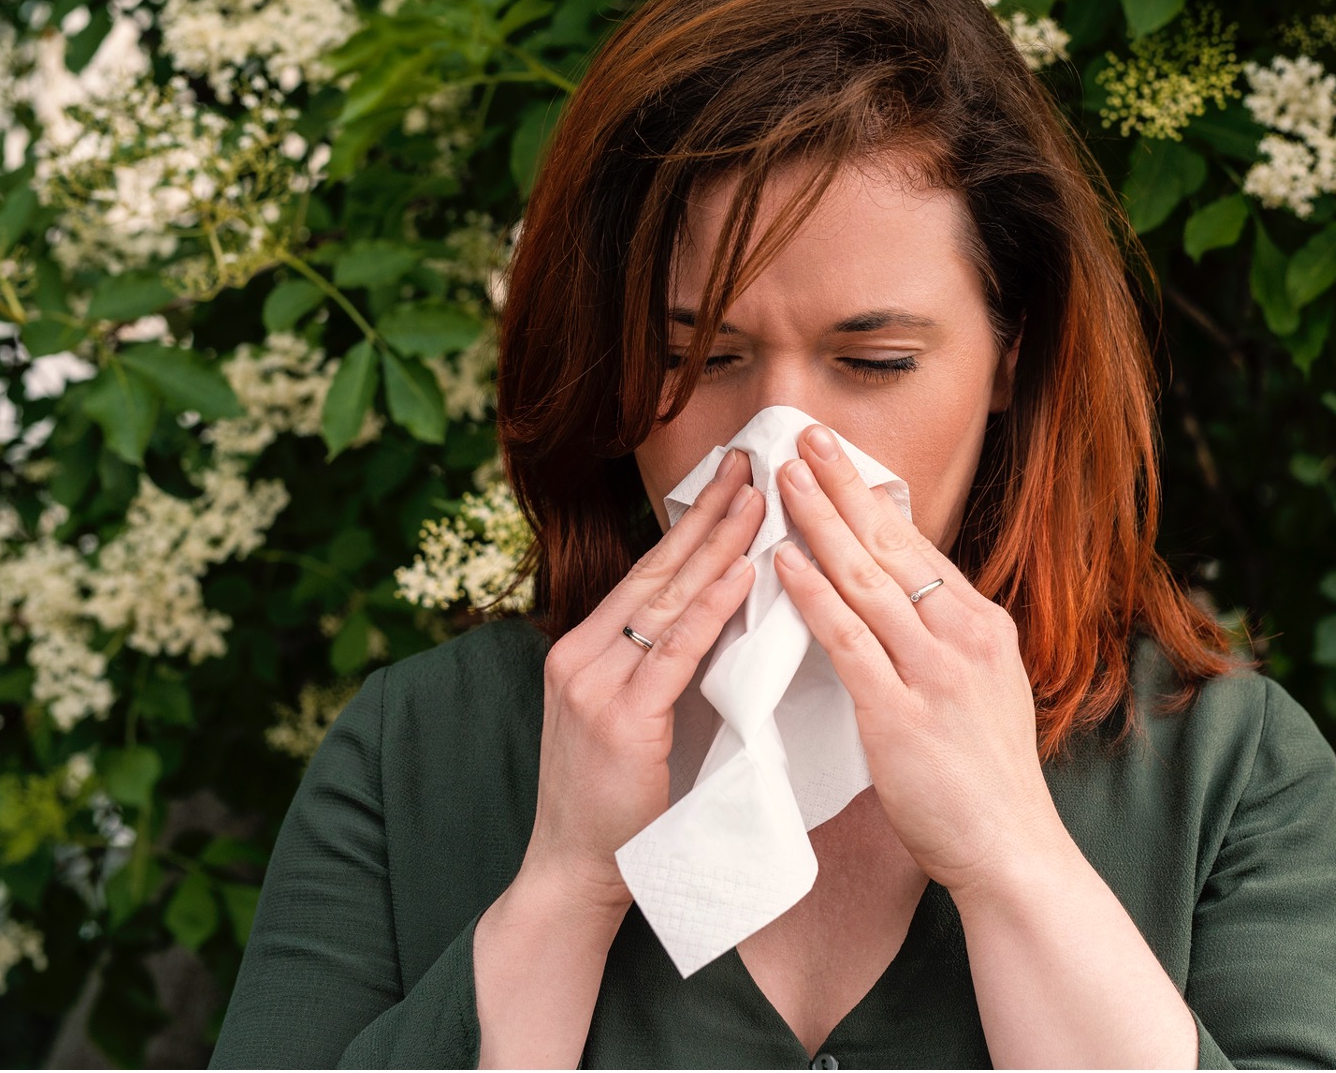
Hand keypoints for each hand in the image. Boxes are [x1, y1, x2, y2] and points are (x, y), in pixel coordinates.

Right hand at [517, 447, 766, 914]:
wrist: (576, 872)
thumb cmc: (616, 801)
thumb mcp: (633, 717)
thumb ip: (661, 667)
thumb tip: (725, 615)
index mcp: (583, 648)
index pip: (646, 572)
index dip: (690, 523)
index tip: (730, 479)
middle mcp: (582, 654)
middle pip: (656, 569)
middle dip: (707, 513)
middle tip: (750, 464)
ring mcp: (596, 684)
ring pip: (667, 598)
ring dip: (718, 544)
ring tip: (759, 498)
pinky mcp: (620, 718)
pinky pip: (676, 650)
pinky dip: (713, 607)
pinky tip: (743, 572)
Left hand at [772, 423, 1072, 900]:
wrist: (1011, 848)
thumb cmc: (987, 778)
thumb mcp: (983, 688)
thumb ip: (946, 643)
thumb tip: (904, 600)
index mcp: (984, 626)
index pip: (919, 548)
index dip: (871, 500)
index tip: (837, 461)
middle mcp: (964, 637)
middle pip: (893, 547)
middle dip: (843, 487)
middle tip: (804, 437)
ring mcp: (935, 674)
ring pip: (867, 582)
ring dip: (820, 525)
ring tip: (784, 481)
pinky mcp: (900, 715)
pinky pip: (848, 641)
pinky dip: (814, 596)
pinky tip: (784, 563)